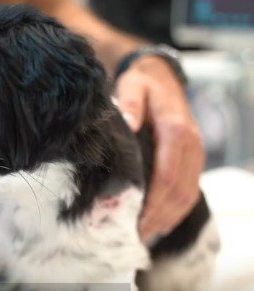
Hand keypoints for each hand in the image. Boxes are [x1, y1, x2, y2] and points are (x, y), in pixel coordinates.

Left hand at [115, 56, 204, 243]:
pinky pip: (190, 190)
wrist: (161, 76)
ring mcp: (195, 153)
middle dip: (158, 215)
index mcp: (176, 129)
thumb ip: (130, 105)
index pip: (167, 175)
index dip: (153, 201)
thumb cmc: (142, 84)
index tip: (134, 219)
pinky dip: (176, 210)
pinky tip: (158, 222)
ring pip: (188, 194)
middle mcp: (191, 145)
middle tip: (134, 234)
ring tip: (144, 234)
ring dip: (168, 217)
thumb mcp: (132, 86)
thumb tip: (129, 125)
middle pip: (179, 190)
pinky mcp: (193, 159)